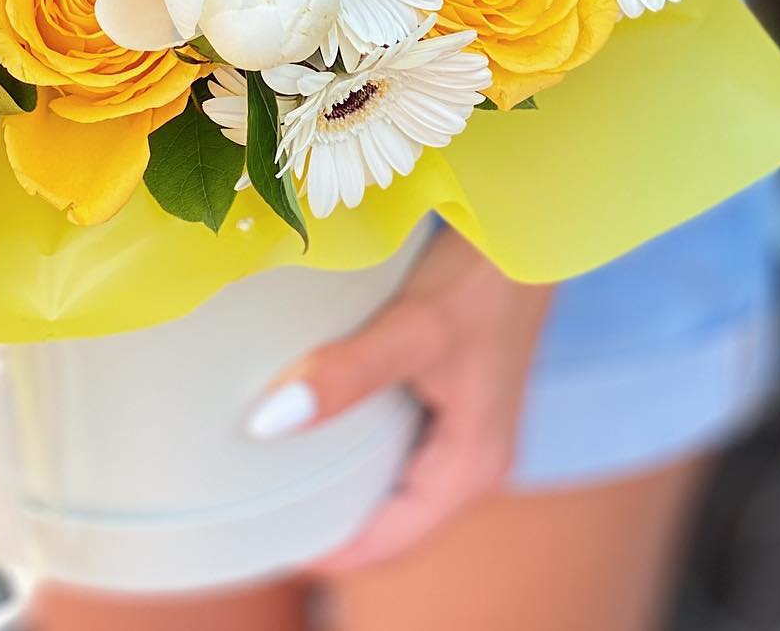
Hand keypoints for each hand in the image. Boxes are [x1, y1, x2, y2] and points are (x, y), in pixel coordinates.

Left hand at [250, 230, 550, 570]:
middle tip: (256, 510)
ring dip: (344, 489)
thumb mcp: (410, 329)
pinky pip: (401, 450)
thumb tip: (268, 424)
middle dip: (330, 527)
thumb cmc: (479, 278)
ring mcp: (467, 435)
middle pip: (392, 525)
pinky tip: (319, 429)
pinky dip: (360, 452)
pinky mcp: (456, 403)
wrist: (522, 226)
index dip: (326, 552)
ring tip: (276, 477)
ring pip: (395, 487)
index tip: (261, 541)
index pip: (389, 545)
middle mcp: (473, 465)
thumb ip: (346, 376)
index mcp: (470, 470)